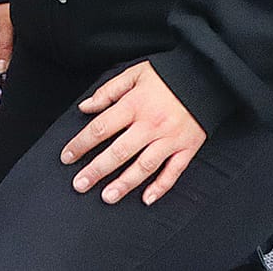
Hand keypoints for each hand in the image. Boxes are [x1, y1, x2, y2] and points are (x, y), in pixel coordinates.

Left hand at [62, 61, 205, 204]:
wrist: (205, 77)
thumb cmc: (166, 75)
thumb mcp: (133, 74)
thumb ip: (108, 92)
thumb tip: (85, 107)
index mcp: (134, 105)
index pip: (100, 128)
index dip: (81, 143)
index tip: (67, 156)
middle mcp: (150, 125)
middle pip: (119, 152)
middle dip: (97, 170)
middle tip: (80, 184)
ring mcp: (170, 139)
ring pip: (144, 167)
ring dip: (124, 184)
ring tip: (107, 196)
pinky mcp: (188, 148)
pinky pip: (174, 172)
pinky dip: (161, 187)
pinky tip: (147, 199)